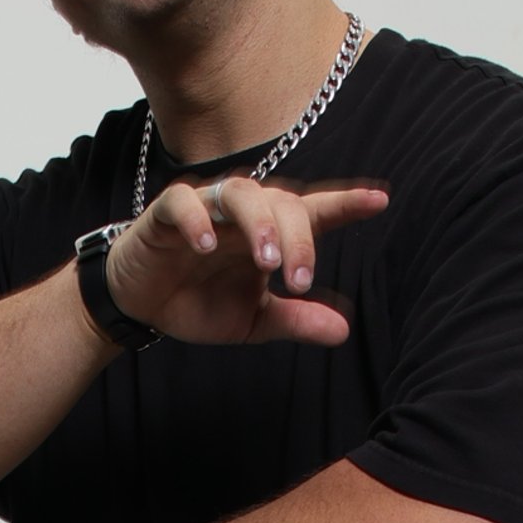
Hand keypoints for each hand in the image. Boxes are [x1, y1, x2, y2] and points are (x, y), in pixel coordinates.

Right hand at [105, 175, 386, 350]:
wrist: (142, 306)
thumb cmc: (199, 301)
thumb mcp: (253, 320)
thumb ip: (295, 319)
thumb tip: (343, 330)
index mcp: (269, 234)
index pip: (313, 212)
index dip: (346, 204)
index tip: (379, 201)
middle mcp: (243, 214)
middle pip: (283, 203)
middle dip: (297, 240)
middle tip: (299, 281)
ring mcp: (206, 208)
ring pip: (242, 192)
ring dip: (259, 224)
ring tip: (265, 261)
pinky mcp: (166, 213)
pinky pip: (183, 202)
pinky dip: (197, 220)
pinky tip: (207, 246)